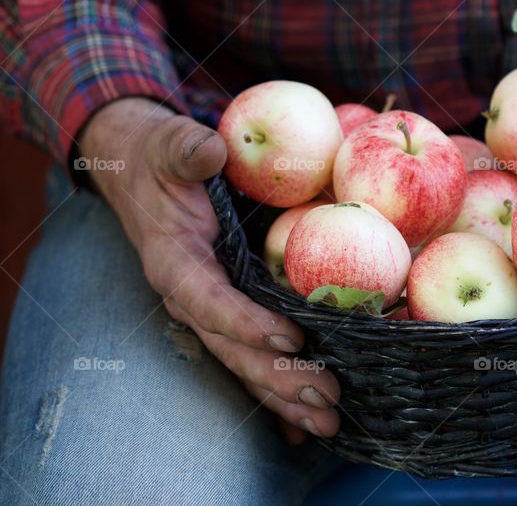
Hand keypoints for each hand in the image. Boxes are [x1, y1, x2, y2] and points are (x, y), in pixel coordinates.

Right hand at [79, 97, 339, 444]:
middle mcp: (190, 295)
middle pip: (234, 347)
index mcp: (174, 261)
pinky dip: (275, 390)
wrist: (141, 170)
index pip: (209, 301)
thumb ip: (186, 149)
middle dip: (278, 377)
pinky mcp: (225, 311)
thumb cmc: (160, 155)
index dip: (247, 324)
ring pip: (245, 361)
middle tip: (326, 397)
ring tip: (327, 421)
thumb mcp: (170, 143)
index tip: (290, 338)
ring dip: (284, 394)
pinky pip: (251, 355)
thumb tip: (210, 150)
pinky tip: (303, 422)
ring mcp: (208, 308)